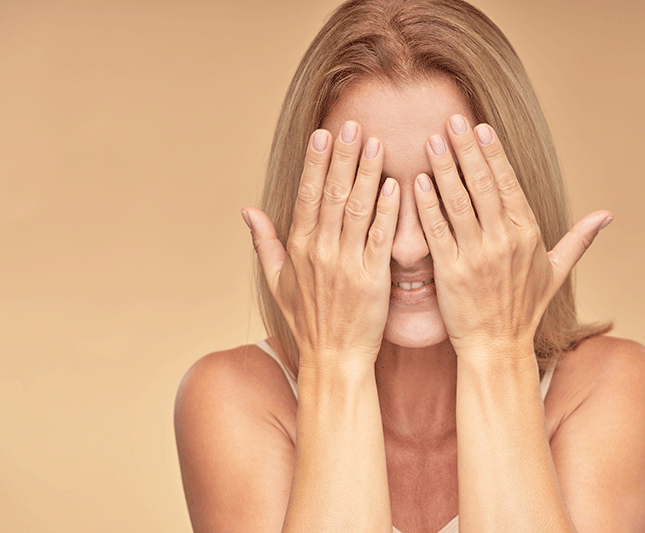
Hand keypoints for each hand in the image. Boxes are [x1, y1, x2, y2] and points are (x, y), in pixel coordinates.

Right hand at [242, 122, 399, 368]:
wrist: (333, 358)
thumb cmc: (307, 319)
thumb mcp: (277, 282)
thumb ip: (264, 243)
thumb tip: (247, 210)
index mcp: (299, 248)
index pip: (307, 195)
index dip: (316, 163)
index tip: (324, 133)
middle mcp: (320, 252)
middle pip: (332, 194)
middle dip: (344, 157)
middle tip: (355, 125)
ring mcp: (346, 264)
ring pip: (357, 209)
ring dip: (367, 174)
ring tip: (377, 143)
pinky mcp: (373, 278)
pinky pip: (380, 237)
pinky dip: (388, 210)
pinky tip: (397, 184)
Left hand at [414, 114, 612, 358]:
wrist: (497, 347)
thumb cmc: (525, 308)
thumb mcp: (557, 272)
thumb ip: (579, 239)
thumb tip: (608, 215)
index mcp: (527, 234)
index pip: (508, 183)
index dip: (493, 153)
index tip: (480, 127)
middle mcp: (504, 241)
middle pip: (482, 184)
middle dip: (466, 149)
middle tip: (451, 119)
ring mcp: (476, 256)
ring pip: (458, 202)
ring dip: (444, 168)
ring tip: (431, 140)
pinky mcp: (450, 272)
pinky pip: (437, 231)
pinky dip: (427, 205)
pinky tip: (416, 181)